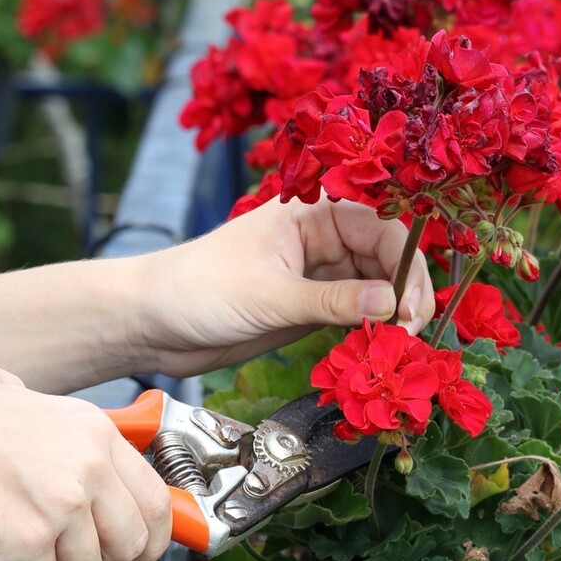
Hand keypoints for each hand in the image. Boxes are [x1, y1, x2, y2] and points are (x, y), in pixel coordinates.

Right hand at [0, 353, 171, 560]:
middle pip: (130, 541)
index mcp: (99, 436)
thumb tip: (92, 452)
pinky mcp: (29, 538)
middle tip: (74, 560)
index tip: (143, 552)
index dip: (153, 538)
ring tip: (25, 553)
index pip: (155, 499)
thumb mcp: (40, 406)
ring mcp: (64, 503)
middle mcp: (91, 468)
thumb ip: (71, 434)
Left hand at [137, 194, 435, 377]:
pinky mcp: (311, 306)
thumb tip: (394, 304)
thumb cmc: (197, 290)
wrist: (149, 323)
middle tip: (411, 334)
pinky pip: (355, 312)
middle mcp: (322, 238)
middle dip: (406, 292)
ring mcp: (319, 273)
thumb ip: (333, 301)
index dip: (405, 264)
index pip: (381, 228)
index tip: (411, 307)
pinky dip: (372, 330)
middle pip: (386, 258)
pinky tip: (378, 348)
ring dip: (393, 315)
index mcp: (312, 212)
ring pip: (376, 287)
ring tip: (399, 346)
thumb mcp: (269, 295)